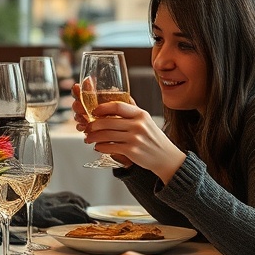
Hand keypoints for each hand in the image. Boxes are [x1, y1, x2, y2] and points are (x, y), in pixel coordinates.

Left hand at [71, 83, 187, 177]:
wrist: (166, 157)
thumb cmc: (154, 139)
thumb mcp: (146, 120)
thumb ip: (132, 111)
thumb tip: (118, 96)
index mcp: (141, 114)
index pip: (117, 106)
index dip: (102, 108)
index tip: (94, 111)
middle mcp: (138, 125)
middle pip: (108, 121)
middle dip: (93, 125)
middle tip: (87, 128)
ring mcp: (135, 138)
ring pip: (106, 135)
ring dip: (93, 137)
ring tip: (88, 138)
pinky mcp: (132, 151)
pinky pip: (110, 147)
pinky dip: (101, 147)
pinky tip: (98, 147)